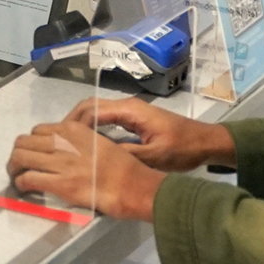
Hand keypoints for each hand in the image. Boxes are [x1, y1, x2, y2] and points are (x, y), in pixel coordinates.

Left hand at [6, 120, 166, 220]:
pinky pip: (27, 178)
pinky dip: (20, 183)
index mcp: (72, 129)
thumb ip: (78, 141)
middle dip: (18, 154)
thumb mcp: (98, 140)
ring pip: (20, 158)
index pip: (38, 130)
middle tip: (19, 165)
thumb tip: (63, 149)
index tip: (34, 153)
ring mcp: (59, 162)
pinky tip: (23, 188)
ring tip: (17, 176)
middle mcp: (62, 142)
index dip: (33, 142)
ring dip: (14, 168)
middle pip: (24, 141)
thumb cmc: (121, 165)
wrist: (131, 184)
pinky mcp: (59, 183)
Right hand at [60, 97, 233, 172]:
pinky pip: (107, 121)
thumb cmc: (182, 149)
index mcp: (130, 110)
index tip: (59, 140)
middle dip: (72, 122)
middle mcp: (127, 106)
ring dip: (81, 126)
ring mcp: (131, 112)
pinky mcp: (135, 121)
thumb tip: (95, 157)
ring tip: (67, 146)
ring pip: (98, 113)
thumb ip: (125, 154)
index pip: (92, 110)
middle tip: (58, 143)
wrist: (206, 143)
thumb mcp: (153, 156)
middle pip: (91, 107)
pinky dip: (94, 129)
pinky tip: (88, 146)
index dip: (72, 124)